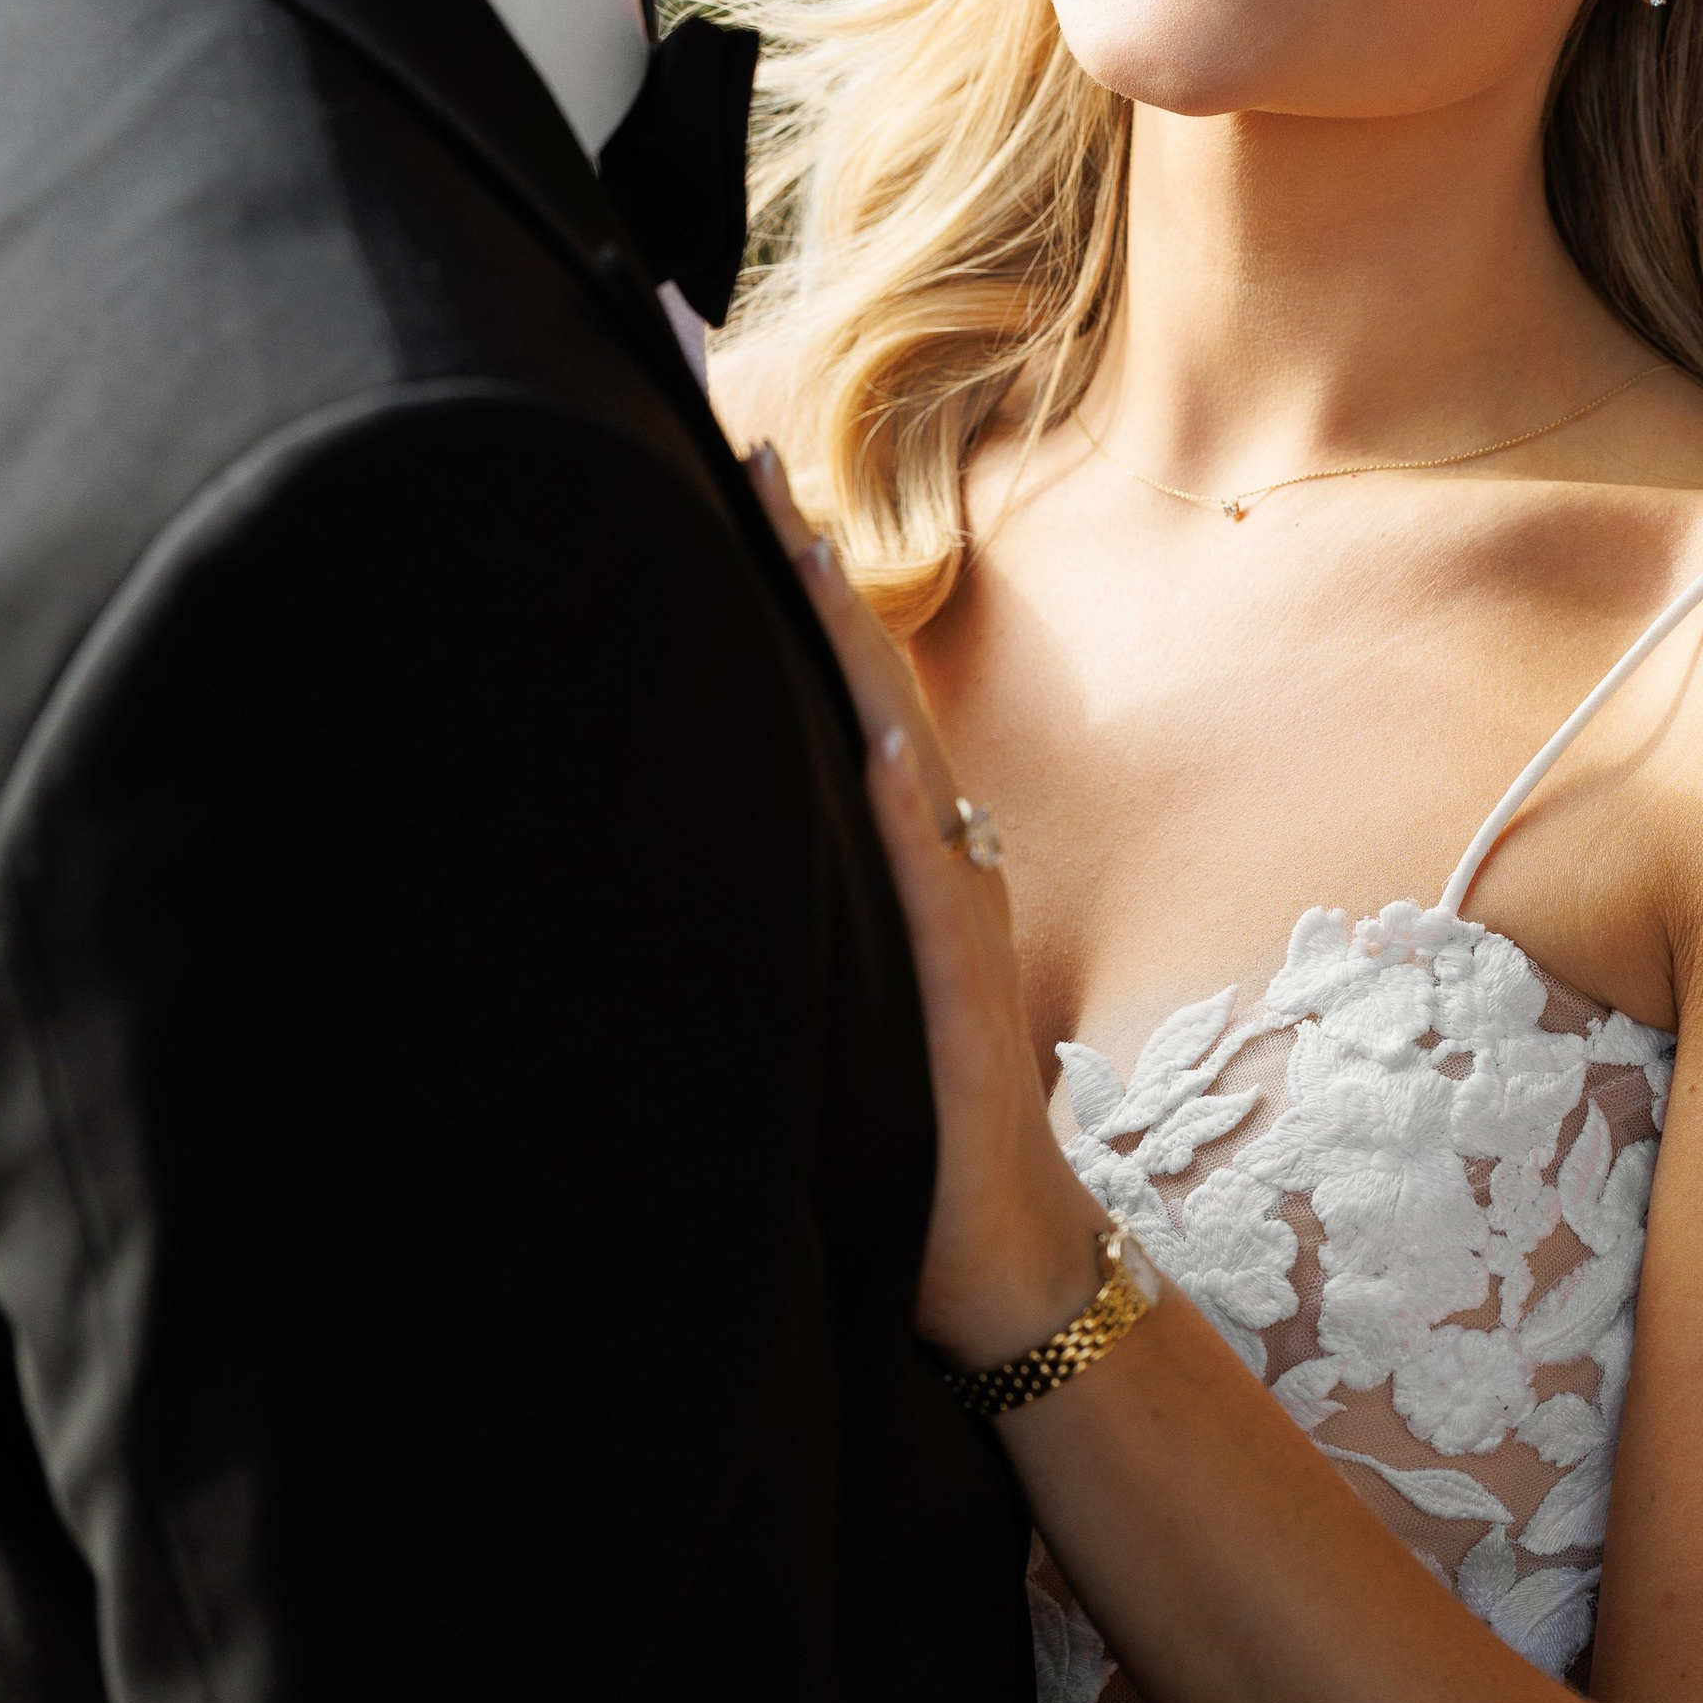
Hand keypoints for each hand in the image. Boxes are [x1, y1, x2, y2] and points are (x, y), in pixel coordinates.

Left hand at [747, 449, 1104, 1363]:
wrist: (1005, 1257)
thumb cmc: (914, 1115)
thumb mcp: (839, 975)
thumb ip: (797, 891)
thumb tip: (696, 818)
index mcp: (902, 843)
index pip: (840, 682)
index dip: (792, 575)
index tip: (732, 467)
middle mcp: (936, 851)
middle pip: (867, 677)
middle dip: (809, 562)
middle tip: (745, 445)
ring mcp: (954, 916)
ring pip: (901, 750)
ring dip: (851, 646)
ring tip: (801, 543)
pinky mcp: (961, 999)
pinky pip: (935, 886)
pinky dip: (909, 808)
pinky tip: (882, 743)